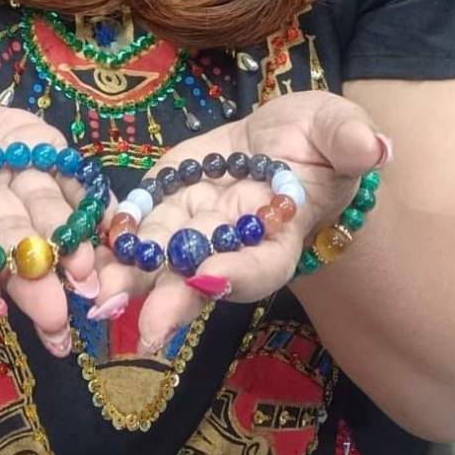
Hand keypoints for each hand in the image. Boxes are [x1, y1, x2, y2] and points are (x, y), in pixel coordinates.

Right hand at [0, 76, 100, 356]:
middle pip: (3, 249)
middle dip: (28, 280)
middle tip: (54, 314)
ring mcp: (14, 185)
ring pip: (42, 222)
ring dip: (67, 254)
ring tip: (88, 281)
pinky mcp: (44, 156)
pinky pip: (71, 183)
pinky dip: (91, 206)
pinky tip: (112, 229)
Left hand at [92, 92, 391, 353]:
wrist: (282, 138)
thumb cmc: (320, 139)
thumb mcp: (339, 129)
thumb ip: (349, 139)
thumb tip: (374, 145)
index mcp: (280, 234)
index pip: (262, 263)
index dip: (237, 274)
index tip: (208, 278)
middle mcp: (231, 242)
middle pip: (201, 277)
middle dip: (173, 299)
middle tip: (143, 325)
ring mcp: (193, 226)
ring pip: (160, 259)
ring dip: (129, 279)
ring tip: (100, 297)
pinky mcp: (162, 202)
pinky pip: (134, 226)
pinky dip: (109, 241)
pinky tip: (80, 252)